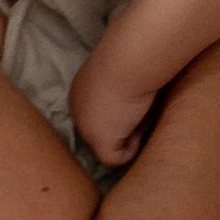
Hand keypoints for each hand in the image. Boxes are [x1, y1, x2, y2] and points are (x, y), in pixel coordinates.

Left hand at [69, 38, 153, 168]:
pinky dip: (132, 148)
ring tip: (142, 114)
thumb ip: (121, 90)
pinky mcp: (98, 141)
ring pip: (111, 146)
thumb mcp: (123, 74)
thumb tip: (137, 108)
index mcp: (80, 92)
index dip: (121, 114)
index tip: (137, 101)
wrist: (131, 60)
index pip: (99, 115)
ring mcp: (85, 127)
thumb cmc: (133, 59)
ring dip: (129, 135)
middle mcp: (77, 110)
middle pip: (102, 132)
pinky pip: (116, 159)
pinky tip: (139, 126)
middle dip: (123, 128)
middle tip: (143, 110)